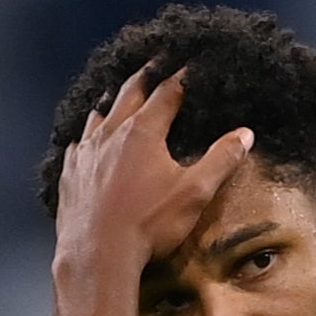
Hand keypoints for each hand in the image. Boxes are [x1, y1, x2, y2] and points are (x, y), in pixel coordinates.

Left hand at [52, 66, 252, 274]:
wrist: (97, 254)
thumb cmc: (148, 224)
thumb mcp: (194, 193)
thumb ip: (220, 160)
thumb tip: (245, 134)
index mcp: (144, 130)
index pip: (167, 92)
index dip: (181, 76)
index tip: (189, 63)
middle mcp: (111, 132)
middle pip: (129, 92)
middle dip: (145, 75)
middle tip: (154, 62)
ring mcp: (86, 151)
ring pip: (98, 114)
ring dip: (112, 101)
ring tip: (117, 93)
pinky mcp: (70, 173)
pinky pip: (77, 144)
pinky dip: (87, 135)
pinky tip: (86, 141)